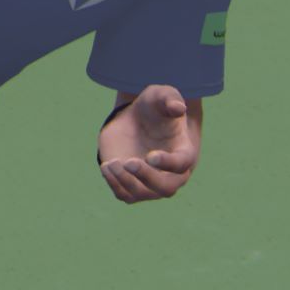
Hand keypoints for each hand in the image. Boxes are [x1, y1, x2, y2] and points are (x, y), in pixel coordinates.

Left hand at [98, 86, 199, 201]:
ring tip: (112, 163)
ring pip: (142, 194)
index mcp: (184, 154)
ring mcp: (151, 185)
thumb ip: (171, 99)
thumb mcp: (161, 96)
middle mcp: (171, 175)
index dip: (168, 163)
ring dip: (126, 181)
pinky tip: (106, 167)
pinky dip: (114, 184)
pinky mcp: (132, 187)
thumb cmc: (154, 109)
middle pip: (165, 188)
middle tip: (129, 162)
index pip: (181, 165)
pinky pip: (124, 194)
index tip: (151, 155)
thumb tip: (179, 108)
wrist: (136, 122)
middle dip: (147, 177)